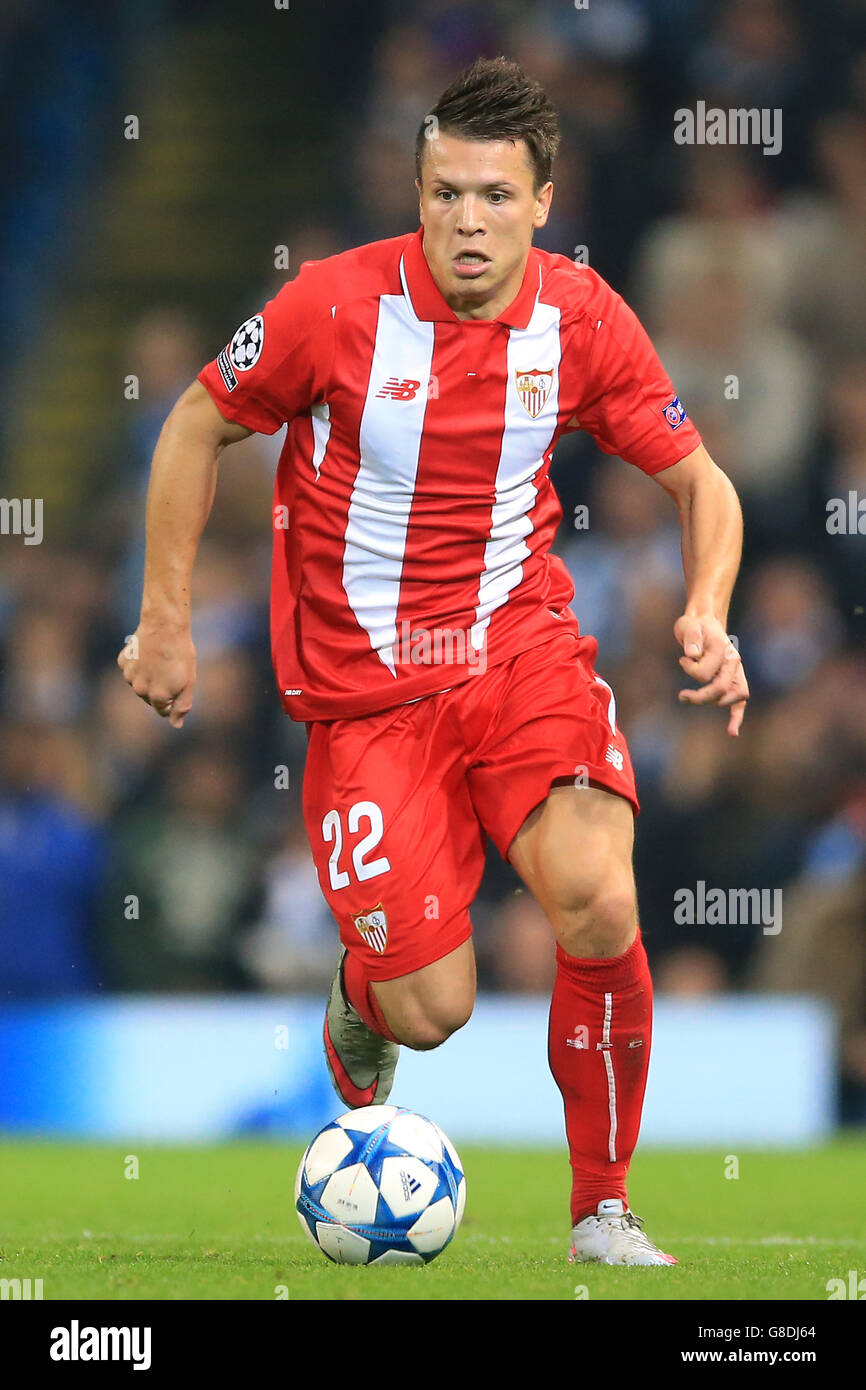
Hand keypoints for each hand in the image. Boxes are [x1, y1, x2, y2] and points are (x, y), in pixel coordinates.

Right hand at [117, 623, 196, 728]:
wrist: (164, 626)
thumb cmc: (181, 654)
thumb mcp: (189, 681)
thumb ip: (182, 706)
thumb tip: (176, 725)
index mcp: (158, 697)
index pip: (163, 710)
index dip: (173, 699)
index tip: (178, 683)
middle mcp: (140, 690)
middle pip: (150, 698)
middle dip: (160, 689)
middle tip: (170, 669)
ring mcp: (129, 676)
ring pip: (139, 684)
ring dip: (148, 677)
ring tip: (159, 661)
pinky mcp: (123, 662)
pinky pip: (131, 670)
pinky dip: (138, 665)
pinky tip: (148, 654)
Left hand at [674, 613, 748, 736]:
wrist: (705, 622)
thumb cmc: (694, 625)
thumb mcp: (688, 625)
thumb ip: (691, 638)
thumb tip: (692, 655)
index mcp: (723, 649)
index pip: (707, 673)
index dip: (691, 671)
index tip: (682, 659)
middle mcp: (733, 661)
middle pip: (721, 689)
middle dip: (700, 696)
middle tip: (682, 696)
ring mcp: (736, 672)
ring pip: (735, 697)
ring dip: (712, 701)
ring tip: (691, 700)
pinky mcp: (733, 679)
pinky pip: (740, 702)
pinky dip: (736, 717)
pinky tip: (732, 732)